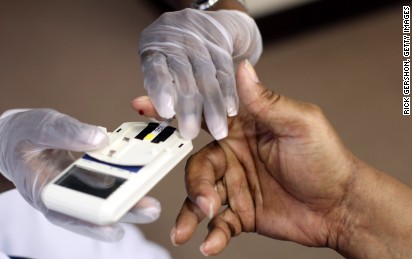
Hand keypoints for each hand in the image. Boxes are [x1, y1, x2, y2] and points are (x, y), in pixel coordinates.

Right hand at [0, 108, 160, 241]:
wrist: (14, 140)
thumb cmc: (23, 135)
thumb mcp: (39, 127)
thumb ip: (65, 132)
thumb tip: (99, 139)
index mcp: (43, 190)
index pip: (67, 213)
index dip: (92, 222)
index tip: (115, 226)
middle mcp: (62, 197)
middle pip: (93, 212)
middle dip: (123, 212)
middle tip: (150, 210)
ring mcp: (75, 189)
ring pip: (103, 201)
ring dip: (129, 202)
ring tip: (153, 204)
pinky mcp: (85, 179)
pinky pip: (105, 185)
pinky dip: (124, 184)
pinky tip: (142, 181)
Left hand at [139, 9, 261, 139]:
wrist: (206, 25)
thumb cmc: (176, 56)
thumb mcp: (160, 68)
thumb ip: (154, 93)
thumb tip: (140, 109)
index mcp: (155, 47)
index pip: (155, 68)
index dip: (161, 89)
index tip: (166, 111)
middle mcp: (177, 41)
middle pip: (183, 76)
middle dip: (189, 107)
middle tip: (191, 132)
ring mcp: (200, 42)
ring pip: (207, 76)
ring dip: (213, 106)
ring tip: (217, 130)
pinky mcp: (221, 45)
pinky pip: (225, 72)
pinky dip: (228, 93)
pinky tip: (230, 111)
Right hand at [171, 60, 356, 254]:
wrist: (341, 207)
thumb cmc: (326, 159)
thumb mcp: (300, 124)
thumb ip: (266, 101)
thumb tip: (242, 68)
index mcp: (243, 127)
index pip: (203, 114)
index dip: (174, 109)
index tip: (145, 106)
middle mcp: (233, 154)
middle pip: (196, 164)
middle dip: (194, 184)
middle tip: (203, 199)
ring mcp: (234, 184)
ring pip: (200, 196)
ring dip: (193, 212)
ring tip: (192, 229)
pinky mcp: (240, 212)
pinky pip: (217, 223)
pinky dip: (211, 235)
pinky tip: (210, 244)